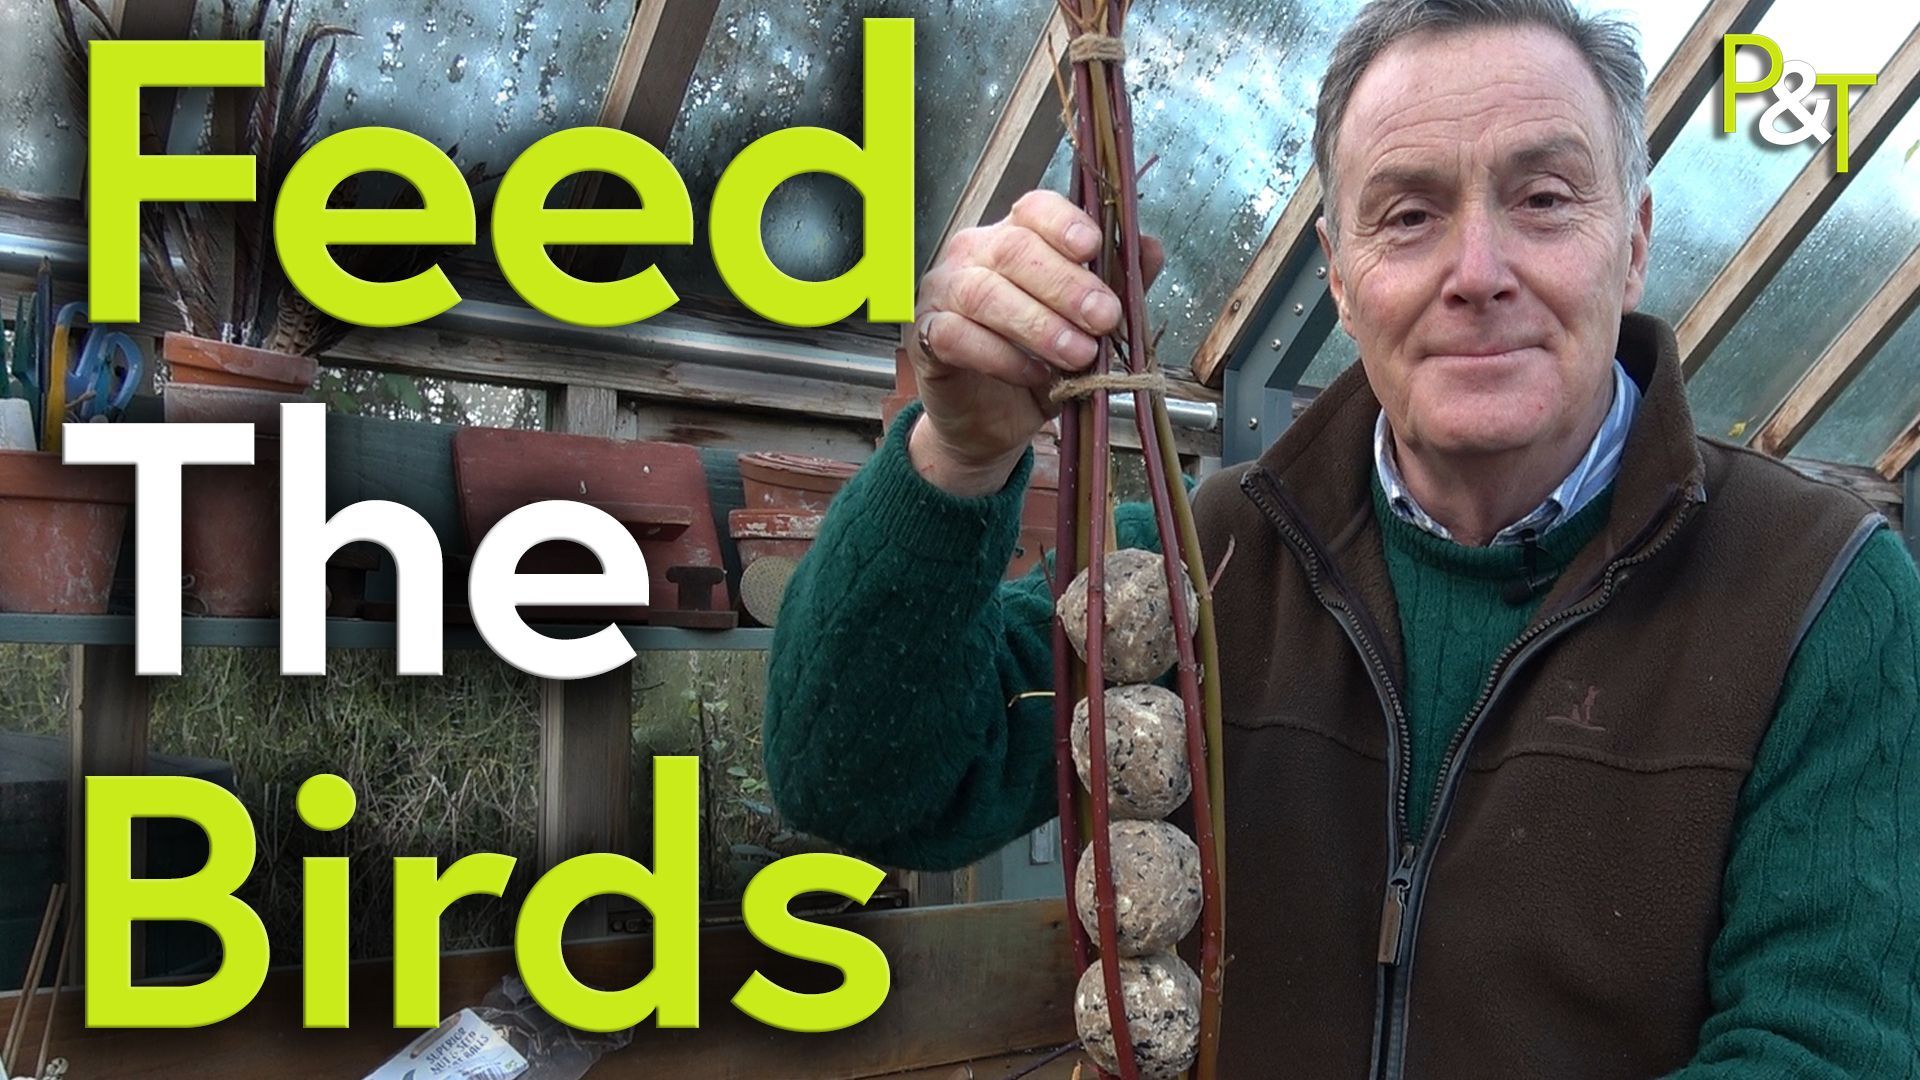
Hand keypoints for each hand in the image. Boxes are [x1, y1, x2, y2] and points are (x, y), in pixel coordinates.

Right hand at [909, 190, 1163, 496]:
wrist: (991, 423)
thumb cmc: (1037, 365)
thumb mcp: (1086, 327)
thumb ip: (1115, 286)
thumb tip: (1149, 248)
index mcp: (1014, 237)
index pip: (1034, 209)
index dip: (1063, 223)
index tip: (1093, 248)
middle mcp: (974, 254)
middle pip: (1014, 250)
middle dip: (1066, 285)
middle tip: (1104, 317)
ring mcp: (943, 293)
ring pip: (984, 293)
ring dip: (1038, 325)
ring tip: (1078, 354)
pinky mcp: (926, 337)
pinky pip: (956, 336)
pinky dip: (1000, 356)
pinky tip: (1033, 375)